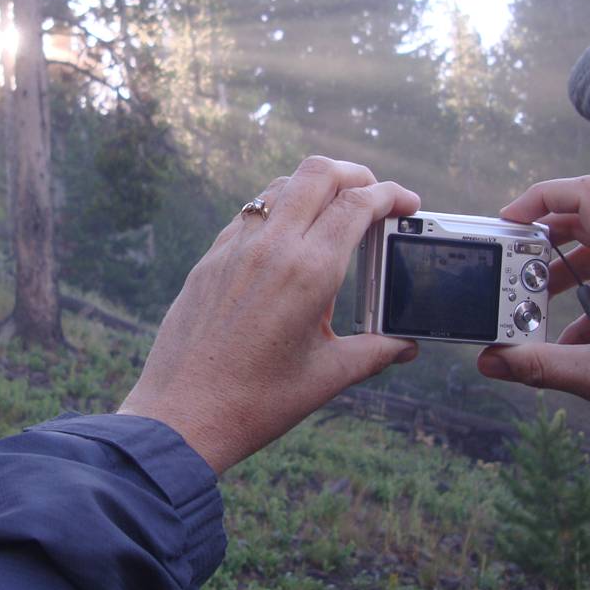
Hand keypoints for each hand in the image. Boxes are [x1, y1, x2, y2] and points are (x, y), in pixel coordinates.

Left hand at [119, 156, 420, 474]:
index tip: (407, 204)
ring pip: (281, 185)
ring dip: (315, 187)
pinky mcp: (210, 259)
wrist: (182, 416)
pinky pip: (250, 213)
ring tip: (334, 213)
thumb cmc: (255, 402)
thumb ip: (376, 352)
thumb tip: (406, 345)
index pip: (357, 204)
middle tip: (375, 197)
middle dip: (357, 174)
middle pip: (320, 173)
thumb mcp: (328, 376)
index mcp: (308, 272)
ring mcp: (235, 249)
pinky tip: (288, 238)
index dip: (390, 194)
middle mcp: (271, 247)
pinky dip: (279, 209)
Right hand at [475, 175, 589, 486]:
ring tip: (534, 311)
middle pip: (588, 223)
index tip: (508, 222)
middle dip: (542, 247)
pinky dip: (589, 300)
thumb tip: (490, 360)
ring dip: (563, 277)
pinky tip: (573, 342)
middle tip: (512, 274)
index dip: (540, 197)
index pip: (587, 196)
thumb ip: (538, 365)